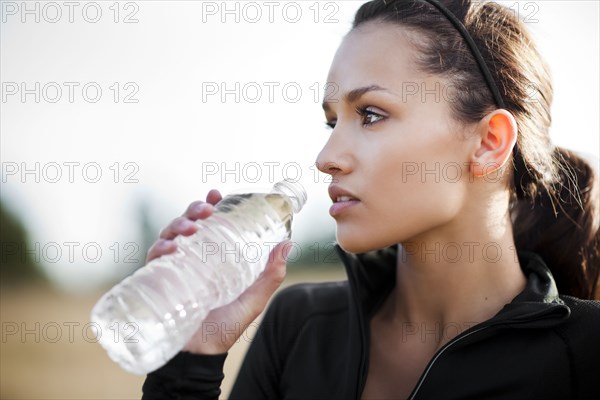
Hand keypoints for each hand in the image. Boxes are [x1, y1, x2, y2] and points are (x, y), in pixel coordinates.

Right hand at [146, 189, 289, 354]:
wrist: (202, 355)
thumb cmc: (226, 326)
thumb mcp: (253, 298)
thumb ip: (270, 275)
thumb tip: (288, 245)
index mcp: (212, 257)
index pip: (208, 224)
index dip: (208, 205)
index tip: (216, 194)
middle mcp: (191, 258)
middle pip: (187, 224)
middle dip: (193, 211)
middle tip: (205, 211)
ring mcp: (174, 269)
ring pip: (169, 236)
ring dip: (177, 225)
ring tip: (189, 229)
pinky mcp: (158, 282)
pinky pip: (154, 259)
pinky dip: (160, 249)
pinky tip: (171, 249)